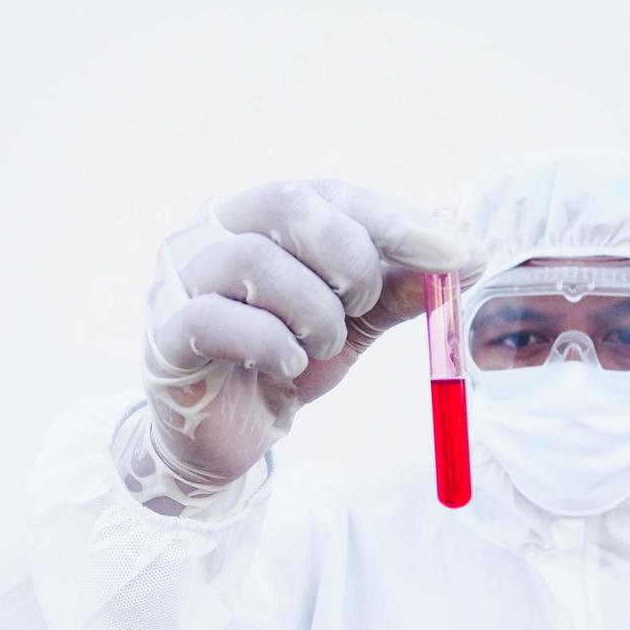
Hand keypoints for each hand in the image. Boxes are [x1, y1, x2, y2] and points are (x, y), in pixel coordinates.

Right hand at [126, 179, 485, 514]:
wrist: (225, 436)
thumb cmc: (280, 362)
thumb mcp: (351, 324)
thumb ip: (397, 290)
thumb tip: (465, 257)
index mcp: (261, 216)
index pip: (329, 193)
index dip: (395, 220)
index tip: (457, 254)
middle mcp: (213, 231)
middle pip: (285, 203)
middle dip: (347, 257)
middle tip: (364, 306)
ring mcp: (180, 279)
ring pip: (253, 262)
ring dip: (312, 313)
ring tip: (320, 348)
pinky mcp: (164, 335)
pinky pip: (216, 320)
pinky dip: (270, 345)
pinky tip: (285, 368)